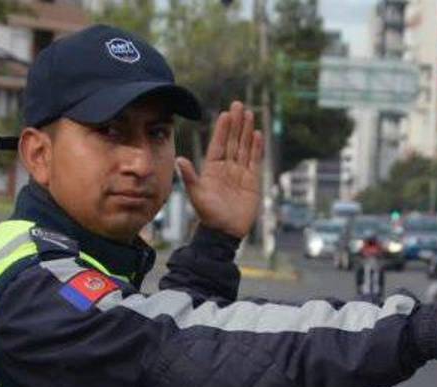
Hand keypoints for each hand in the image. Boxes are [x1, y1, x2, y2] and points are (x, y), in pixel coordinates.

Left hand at [176, 101, 264, 238]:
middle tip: (239, 105)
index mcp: (212, 168)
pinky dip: (256, 148)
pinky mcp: (252, 181)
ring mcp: (240, 173)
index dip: (222, 129)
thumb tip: (179, 159)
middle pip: (233, 141)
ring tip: (249, 114)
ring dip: (247, 131)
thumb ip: (189, 176)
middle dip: (236, 124)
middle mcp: (226, 168)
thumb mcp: (196, 194)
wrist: (224, 231)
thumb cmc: (208, 214)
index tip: (225, 114)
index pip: (218, 144)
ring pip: (244, 147)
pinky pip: (255, 160)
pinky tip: (258, 134)